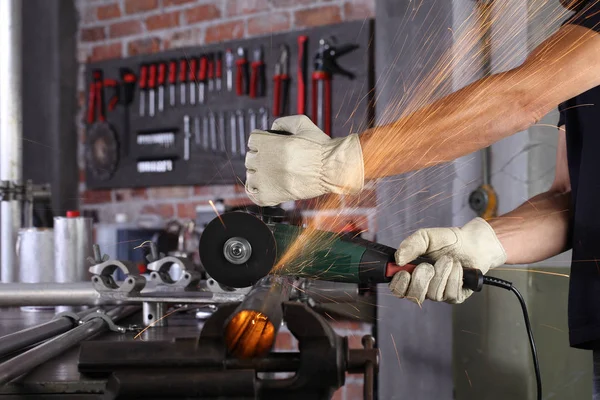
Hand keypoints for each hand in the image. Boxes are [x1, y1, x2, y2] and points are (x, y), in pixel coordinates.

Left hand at [245, 115, 363, 205]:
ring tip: (272, 175)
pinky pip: (254, 195)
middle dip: (261, 158)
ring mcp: (267, 179)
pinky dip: (256, 192)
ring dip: (259, 175)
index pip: (252, 140)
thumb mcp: (303, 124)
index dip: (262, 142)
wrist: (332, 169)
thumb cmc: (321, 147)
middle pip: (250, 159)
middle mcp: (266, 160)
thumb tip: (271, 129)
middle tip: (275, 162)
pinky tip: (264, 188)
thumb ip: (284, 122)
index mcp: (270, 143)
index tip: (270, 146)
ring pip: (250, 176)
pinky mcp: (272, 195)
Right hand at [389, 217, 505, 304]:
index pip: (397, 289)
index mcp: (411, 274)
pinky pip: (451, 294)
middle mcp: (424, 287)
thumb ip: (410, 245)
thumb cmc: (447, 241)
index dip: (399, 284)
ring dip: (442, 273)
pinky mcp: (455, 297)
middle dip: (422, 278)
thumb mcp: (425, 237)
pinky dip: (455, 277)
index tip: (405, 273)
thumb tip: (398, 259)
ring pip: (434, 294)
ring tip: (448, 260)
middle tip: (429, 264)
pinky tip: (458, 268)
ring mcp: (439, 293)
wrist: (472, 243)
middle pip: (414, 296)